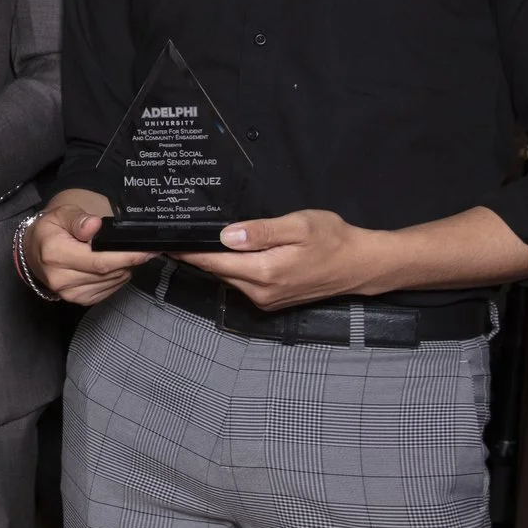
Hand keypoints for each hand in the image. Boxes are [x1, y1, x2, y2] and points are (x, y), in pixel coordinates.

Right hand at [25, 190, 153, 305]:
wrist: (34, 253)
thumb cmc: (50, 231)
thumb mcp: (61, 214)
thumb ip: (78, 219)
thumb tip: (94, 226)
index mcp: (55, 254)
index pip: (99, 260)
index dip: (126, 256)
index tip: (147, 250)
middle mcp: (60, 278)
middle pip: (108, 273)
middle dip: (130, 261)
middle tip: (145, 249)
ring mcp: (70, 293)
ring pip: (111, 282)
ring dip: (124, 268)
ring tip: (124, 254)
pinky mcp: (79, 300)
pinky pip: (108, 290)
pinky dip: (116, 277)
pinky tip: (113, 266)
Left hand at [175, 210, 381, 310]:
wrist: (360, 265)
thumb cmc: (333, 239)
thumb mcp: (299, 225)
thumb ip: (261, 231)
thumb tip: (226, 236)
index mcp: (265, 272)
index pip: (214, 262)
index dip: (188, 251)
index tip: (166, 241)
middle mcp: (261, 292)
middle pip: (217, 271)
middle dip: (198, 255)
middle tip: (178, 235)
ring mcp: (266, 300)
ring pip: (229, 278)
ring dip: (215, 262)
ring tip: (198, 241)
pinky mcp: (272, 301)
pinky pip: (243, 283)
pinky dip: (233, 269)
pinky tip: (230, 254)